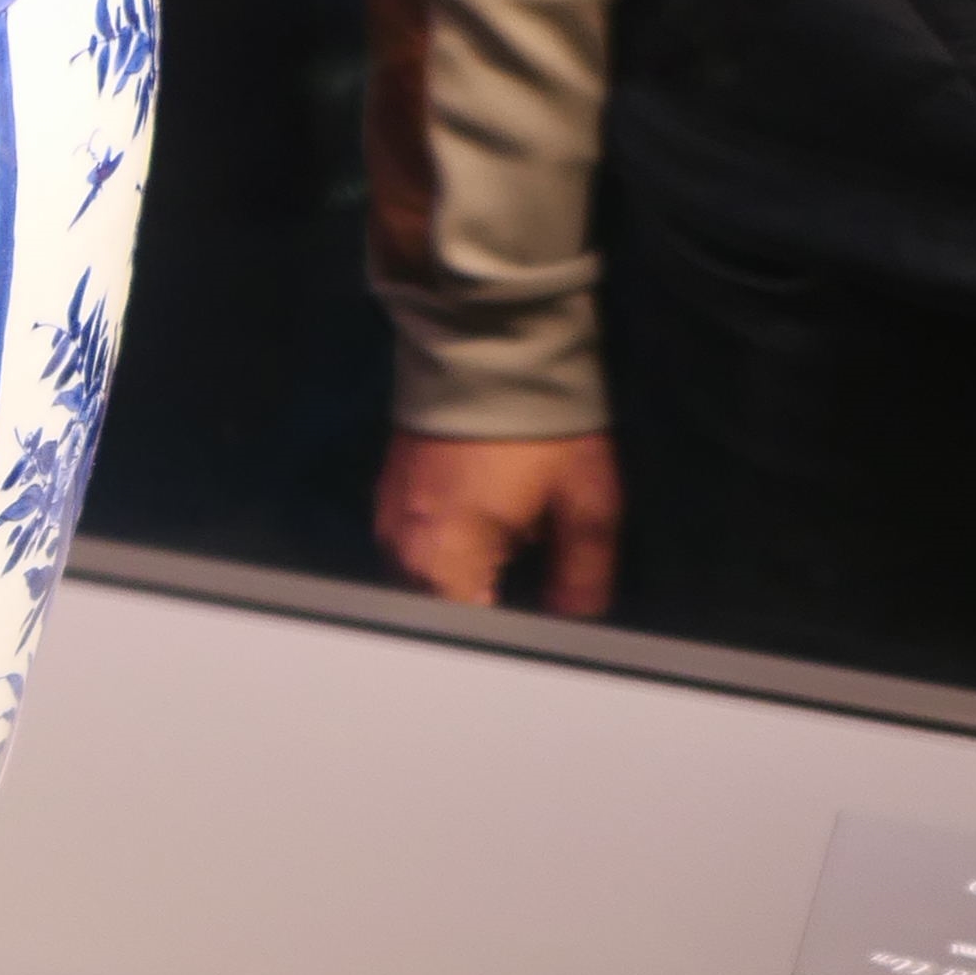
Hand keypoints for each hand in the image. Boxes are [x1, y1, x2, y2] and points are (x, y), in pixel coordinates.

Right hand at [375, 429, 620, 618]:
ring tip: (512, 531)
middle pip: (441, 606)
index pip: (463, 633)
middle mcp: (403, 548)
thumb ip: (581, 576)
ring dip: (466, 567)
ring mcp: (390, 517)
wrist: (491, 341)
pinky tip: (486, 509)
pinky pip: (417, 539)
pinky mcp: (390, 489)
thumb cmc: (539, 422)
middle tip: (530, 564)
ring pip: (426, 574)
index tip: (534, 615)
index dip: (504, 632)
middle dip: (485, 597)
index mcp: (443, 561)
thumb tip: (573, 618)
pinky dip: (449, 539)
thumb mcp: (585, 503)